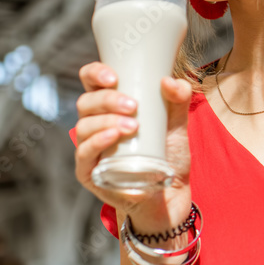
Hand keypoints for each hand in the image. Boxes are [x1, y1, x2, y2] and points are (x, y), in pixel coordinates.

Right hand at [74, 62, 191, 228]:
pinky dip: (97, 142)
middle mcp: (95, 124)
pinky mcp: (89, 171)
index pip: (91, 81)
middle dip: (108, 100)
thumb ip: (179, 99)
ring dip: (106, 121)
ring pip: (84, 126)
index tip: (113, 76)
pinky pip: (84, 153)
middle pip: (86, 102)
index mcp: (110, 106)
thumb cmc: (167, 152)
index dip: (95, 73)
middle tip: (134, 106)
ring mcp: (89, 147)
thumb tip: (170, 80)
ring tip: (133, 126)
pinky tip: (113, 136)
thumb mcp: (177, 122)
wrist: (171, 191)